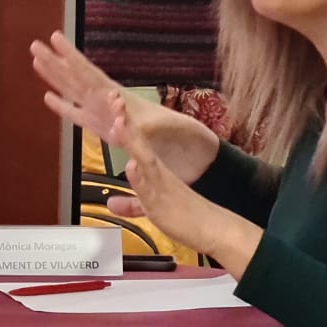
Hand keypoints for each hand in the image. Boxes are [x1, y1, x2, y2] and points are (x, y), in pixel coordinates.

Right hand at [31, 30, 220, 183]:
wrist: (197, 156)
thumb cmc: (186, 140)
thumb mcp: (166, 130)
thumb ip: (143, 126)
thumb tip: (121, 117)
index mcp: (121, 99)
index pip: (91, 74)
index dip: (73, 58)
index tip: (56, 39)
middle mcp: (111, 104)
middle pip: (78, 79)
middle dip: (57, 62)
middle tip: (35, 45)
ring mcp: (107, 116)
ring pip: (75, 93)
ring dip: (57, 79)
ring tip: (37, 61)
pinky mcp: (106, 131)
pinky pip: (79, 117)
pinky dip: (64, 108)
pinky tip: (49, 98)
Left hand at [109, 93, 261, 276]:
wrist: (214, 227)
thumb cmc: (185, 217)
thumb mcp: (152, 209)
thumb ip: (131, 205)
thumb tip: (111, 204)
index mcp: (155, 170)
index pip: (136, 143)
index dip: (123, 126)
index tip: (113, 105)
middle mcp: (157, 172)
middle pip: (138, 142)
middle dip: (125, 122)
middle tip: (113, 99)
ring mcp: (161, 183)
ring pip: (143, 157)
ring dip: (130, 140)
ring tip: (118, 121)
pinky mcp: (164, 199)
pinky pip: (151, 186)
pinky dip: (140, 175)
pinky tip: (132, 165)